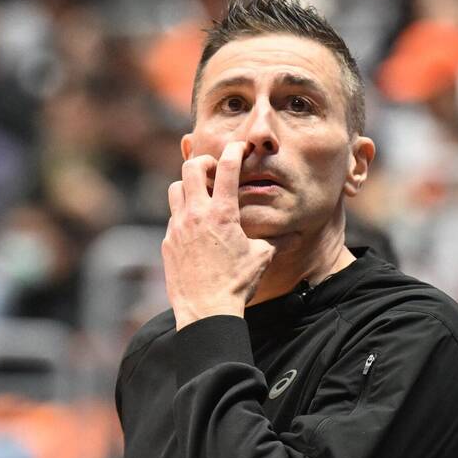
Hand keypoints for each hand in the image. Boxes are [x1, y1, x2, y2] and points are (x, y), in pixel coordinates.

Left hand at [162, 141, 275, 330]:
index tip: (239, 147)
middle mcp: (196, 215)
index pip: (227, 167)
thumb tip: (290, 234)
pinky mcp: (167, 243)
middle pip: (190, 167)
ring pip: (175, 189)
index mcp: (222, 214)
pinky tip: (196, 229)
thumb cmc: (237, 284)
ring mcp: (178, 228)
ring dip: (189, 186)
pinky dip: (184, 215)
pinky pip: (173, 218)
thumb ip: (271, 239)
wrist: (206, 311)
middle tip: (214, 170)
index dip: (234, 150)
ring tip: (202, 197)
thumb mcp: (261, 257)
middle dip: (204, 162)